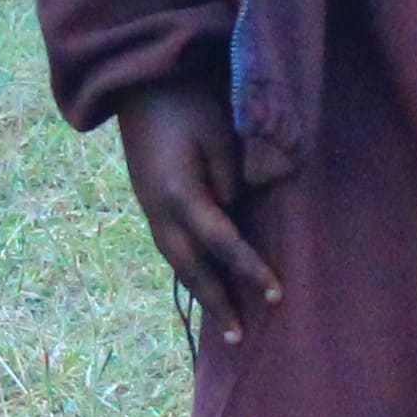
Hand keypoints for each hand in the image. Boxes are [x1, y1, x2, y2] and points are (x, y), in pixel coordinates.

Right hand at [114, 77, 279, 341]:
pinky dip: (188, 267)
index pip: (222, 244)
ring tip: (222, 319)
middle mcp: (158, 209)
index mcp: (179, 195)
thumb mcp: (220, 136)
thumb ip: (232, 181)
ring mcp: (147, 205)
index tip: (276, 295)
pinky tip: (200, 277)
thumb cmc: (188, 100)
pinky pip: (169, 244)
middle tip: (239, 337)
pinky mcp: (147, 198)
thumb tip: (235, 213)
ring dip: (198, 289)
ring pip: (175, 260)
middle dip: (215, 301)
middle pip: (189, 267)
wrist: (140, 79)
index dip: (250, 270)